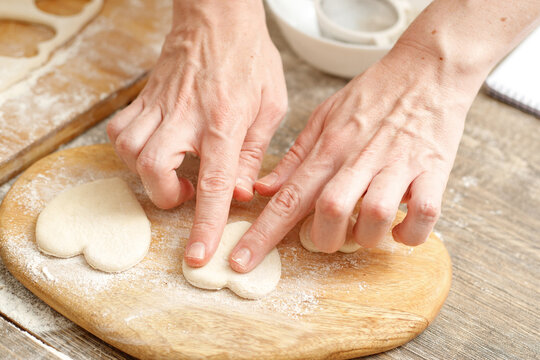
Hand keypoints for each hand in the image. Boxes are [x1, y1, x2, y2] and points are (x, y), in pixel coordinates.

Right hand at [107, 0, 286, 266]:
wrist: (218, 17)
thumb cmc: (249, 58)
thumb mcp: (270, 106)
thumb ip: (253, 153)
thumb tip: (241, 194)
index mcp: (223, 123)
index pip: (212, 184)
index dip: (205, 224)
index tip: (197, 255)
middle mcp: (185, 117)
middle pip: (153, 170)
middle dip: (165, 195)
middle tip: (187, 191)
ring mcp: (159, 106)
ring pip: (130, 152)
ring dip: (147, 173)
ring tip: (173, 170)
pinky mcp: (145, 98)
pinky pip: (119, 130)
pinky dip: (130, 149)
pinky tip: (154, 148)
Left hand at [228, 43, 478, 271]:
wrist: (427, 69)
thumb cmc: (373, 94)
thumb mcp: (324, 116)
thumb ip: (295, 157)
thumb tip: (264, 189)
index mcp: (329, 147)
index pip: (288, 197)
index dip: (262, 234)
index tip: (241, 261)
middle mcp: (360, 158)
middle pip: (329, 211)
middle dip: (322, 239)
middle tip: (326, 238)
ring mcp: (398, 164)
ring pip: (375, 215)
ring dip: (366, 236)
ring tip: (365, 228)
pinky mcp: (433, 170)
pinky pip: (424, 214)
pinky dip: (410, 233)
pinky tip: (399, 227)